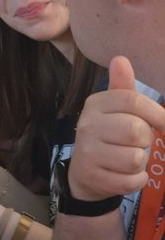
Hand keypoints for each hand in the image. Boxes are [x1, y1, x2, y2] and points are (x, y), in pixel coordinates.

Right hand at [68, 56, 164, 200]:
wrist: (83, 174)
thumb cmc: (107, 136)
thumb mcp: (114, 110)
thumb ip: (122, 87)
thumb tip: (120, 58)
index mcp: (95, 104)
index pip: (133, 100)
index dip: (156, 113)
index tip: (163, 123)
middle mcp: (87, 126)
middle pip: (136, 130)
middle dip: (145, 140)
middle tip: (135, 143)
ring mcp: (87, 153)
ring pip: (135, 158)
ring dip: (140, 162)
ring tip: (127, 158)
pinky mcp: (93, 177)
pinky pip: (131, 181)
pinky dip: (136, 180)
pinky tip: (125, 174)